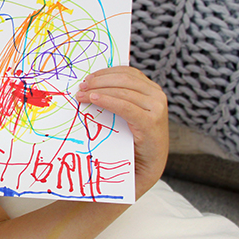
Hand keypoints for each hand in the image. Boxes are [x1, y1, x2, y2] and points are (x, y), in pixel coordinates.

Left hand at [75, 66, 168, 198]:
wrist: (147, 165)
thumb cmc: (132, 138)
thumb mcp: (127, 112)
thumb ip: (118, 97)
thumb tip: (91, 83)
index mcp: (152, 90)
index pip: (127, 73)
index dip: (105, 73)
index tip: (88, 78)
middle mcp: (157, 95)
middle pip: (124, 80)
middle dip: (99, 81)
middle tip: (81, 87)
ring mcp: (157, 108)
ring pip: (123, 91)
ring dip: (98, 90)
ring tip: (81, 95)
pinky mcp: (151, 122)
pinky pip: (125, 107)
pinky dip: (107, 101)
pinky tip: (93, 99)